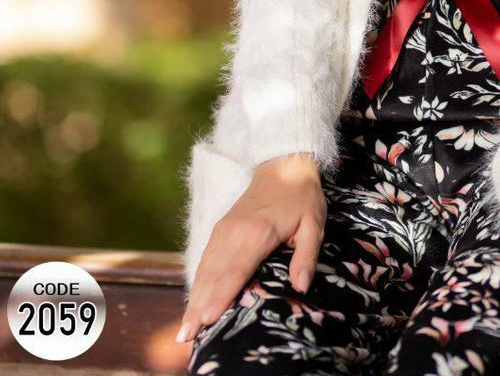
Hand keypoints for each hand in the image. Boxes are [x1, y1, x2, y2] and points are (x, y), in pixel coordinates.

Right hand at [177, 151, 324, 344]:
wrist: (283, 165)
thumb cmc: (301, 197)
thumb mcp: (314, 224)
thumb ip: (306, 256)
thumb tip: (301, 286)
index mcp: (258, 234)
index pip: (235, 271)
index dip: (221, 296)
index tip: (207, 319)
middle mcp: (234, 233)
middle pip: (213, 274)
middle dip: (199, 306)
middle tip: (187, 336)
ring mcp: (224, 230)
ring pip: (205, 268)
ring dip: (194, 297)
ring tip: (185, 326)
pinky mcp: (220, 228)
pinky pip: (205, 258)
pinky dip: (197, 281)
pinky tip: (193, 300)